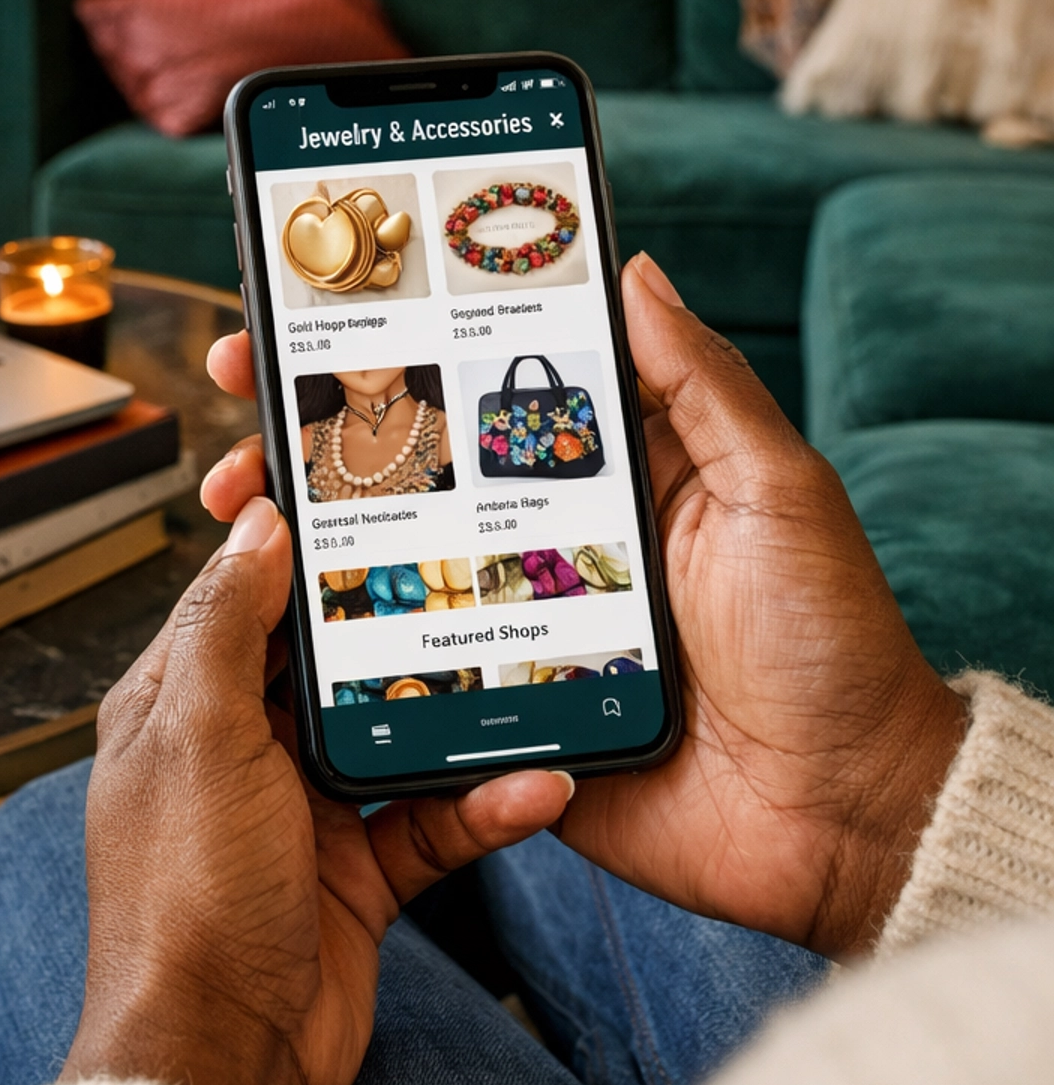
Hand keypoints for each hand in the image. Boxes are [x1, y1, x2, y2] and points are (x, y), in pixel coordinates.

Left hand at [61, 496, 572, 1084]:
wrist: (222, 1063)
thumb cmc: (183, 905)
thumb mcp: (200, 738)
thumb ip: (230, 627)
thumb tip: (255, 524)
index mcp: (177, 707)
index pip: (239, 597)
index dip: (292, 543)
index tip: (360, 492)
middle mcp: (237, 753)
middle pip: (326, 660)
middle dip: (395, 621)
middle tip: (469, 562)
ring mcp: (301, 815)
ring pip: (394, 736)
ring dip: (458, 716)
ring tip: (525, 669)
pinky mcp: (358, 875)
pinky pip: (432, 821)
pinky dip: (482, 806)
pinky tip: (533, 785)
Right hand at [201, 256, 965, 959]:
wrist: (845, 815)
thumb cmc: (830, 643)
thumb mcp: (777, 491)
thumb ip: (700, 386)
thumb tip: (635, 269)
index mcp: (611, 477)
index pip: (484, 394)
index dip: (402, 352)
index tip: (312, 314)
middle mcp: (552, 546)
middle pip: (415, 479)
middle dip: (318, 440)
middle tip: (240, 402)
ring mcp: (522, 635)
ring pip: (396, 576)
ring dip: (310, 545)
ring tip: (239, 507)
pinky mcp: (508, 723)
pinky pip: (415, 686)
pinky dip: (349, 663)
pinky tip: (280, 629)